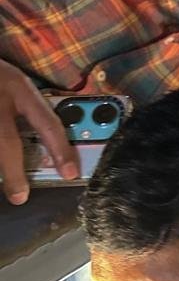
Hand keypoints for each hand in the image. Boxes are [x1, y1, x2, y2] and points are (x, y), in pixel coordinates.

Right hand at [0, 60, 79, 204]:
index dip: (61, 150)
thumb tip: (55, 145)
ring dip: (2, 167)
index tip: (70, 173)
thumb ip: (33, 109)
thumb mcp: (16, 84)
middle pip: (7, 143)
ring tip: (7, 187)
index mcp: (19, 87)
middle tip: (20, 196)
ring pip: (0, 144)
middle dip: (14, 173)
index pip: (47, 122)